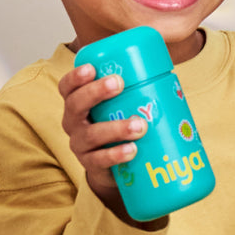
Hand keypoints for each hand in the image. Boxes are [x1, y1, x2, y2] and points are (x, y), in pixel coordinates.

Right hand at [58, 63, 147, 216]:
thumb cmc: (116, 124)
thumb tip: (167, 68)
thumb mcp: (118, 106)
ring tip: (140, 125)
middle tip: (119, 83)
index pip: (68, 88)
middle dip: (95, 92)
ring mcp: (80, 145)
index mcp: (78, 104)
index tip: (92, 68)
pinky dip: (116, 154)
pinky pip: (100, 160)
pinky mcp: (91, 165)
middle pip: (75, 105)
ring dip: (116, 128)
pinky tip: (132, 150)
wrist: (110, 166)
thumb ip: (132, 90)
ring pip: (91, 135)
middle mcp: (73, 123)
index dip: (75, 77)